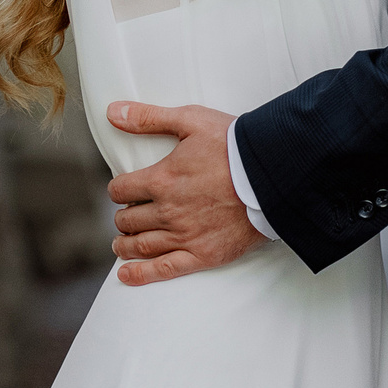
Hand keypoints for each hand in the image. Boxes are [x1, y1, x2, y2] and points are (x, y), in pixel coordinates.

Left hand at [103, 102, 266, 285]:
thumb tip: (114, 112)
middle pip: (129, 219)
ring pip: (141, 245)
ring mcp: (185, 236)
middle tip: (126, 215)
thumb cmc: (235, 146)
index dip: (118, 188)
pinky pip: (165, 269)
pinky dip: (142, 274)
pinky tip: (127, 275)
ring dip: (126, 244)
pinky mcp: (204, 254)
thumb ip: (149, 118)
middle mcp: (168, 211)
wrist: (273, 174)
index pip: (121, 189)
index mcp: (161, 180)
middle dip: (124, 216)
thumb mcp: (190, 120)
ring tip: (122, 244)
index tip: (123, 189)